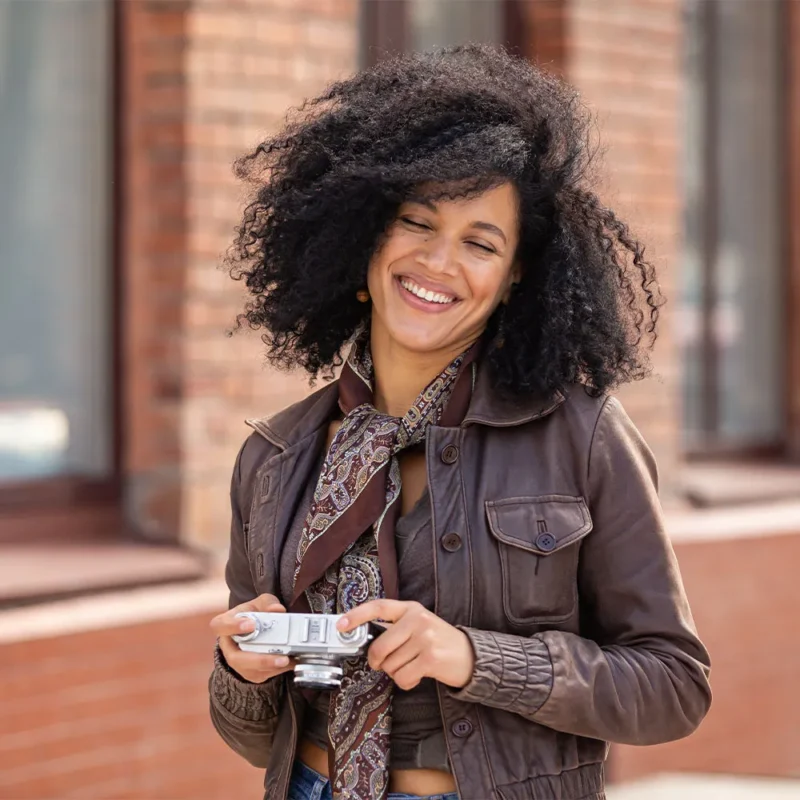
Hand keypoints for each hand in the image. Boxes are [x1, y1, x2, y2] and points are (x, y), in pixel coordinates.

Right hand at [210, 593, 294, 683]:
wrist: (255, 631)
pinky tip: (290, 662)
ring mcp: (238, 662)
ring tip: (288, 660)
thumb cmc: (253, 615)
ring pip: (249, 670)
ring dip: (270, 667)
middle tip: (280, 656)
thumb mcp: (260, 603)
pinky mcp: (250, 673)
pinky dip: (277, 670)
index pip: (220, 626)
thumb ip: (268, 603)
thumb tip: (277, 609)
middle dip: (259, 659)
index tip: (252, 625)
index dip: (233, 626)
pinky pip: (261, 675)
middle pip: (236, 658)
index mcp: (225, 624)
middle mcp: (228, 646)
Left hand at [337, 600, 474, 690]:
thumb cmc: (439, 641)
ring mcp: (425, 639)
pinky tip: (417, 675)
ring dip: (396, 672)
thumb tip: (364, 639)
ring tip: (412, 665)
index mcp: (411, 608)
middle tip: (383, 664)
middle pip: (379, 646)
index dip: (357, 616)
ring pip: (390, 665)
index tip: (341, 625)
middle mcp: (417, 620)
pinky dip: (406, 682)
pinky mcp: (431, 659)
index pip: (379, 607)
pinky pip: (403, 677)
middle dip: (377, 661)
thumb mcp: (419, 625)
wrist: (471, 656)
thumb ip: (395, 628)